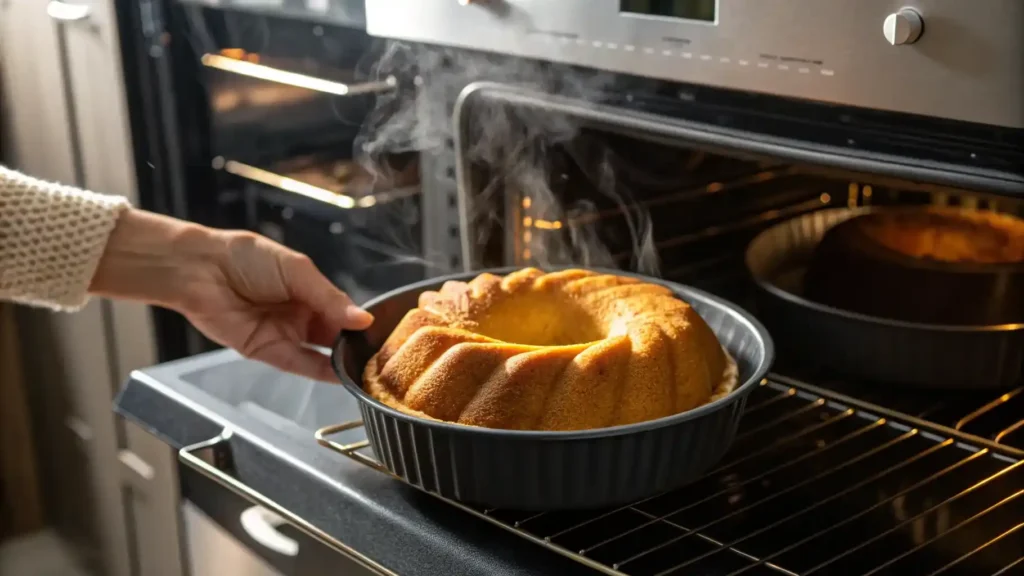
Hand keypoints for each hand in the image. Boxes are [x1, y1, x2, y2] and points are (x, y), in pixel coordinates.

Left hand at [90, 209, 372, 380]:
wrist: (201, 270)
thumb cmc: (245, 258)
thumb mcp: (297, 271)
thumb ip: (329, 298)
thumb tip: (362, 318)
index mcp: (309, 291)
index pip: (343, 311)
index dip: (361, 322)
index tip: (385, 334)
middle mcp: (300, 315)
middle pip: (336, 335)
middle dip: (356, 345)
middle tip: (383, 356)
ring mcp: (285, 335)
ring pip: (322, 353)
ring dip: (343, 361)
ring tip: (369, 369)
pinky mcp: (268, 352)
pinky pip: (300, 365)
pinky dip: (322, 372)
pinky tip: (343, 376)